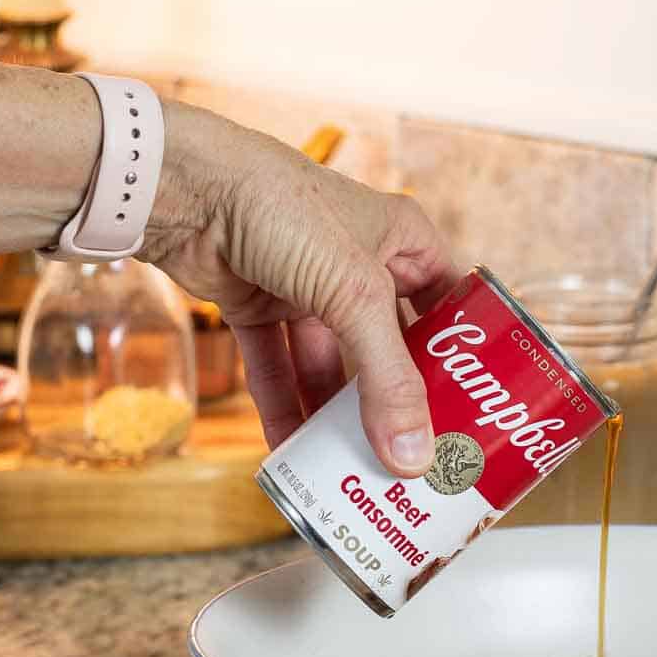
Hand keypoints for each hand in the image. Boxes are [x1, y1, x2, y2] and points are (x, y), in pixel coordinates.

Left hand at [142, 104, 459, 474]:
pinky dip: (282, 405)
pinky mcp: (256, 304)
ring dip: (333, 414)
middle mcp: (358, 263)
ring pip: (327, 363)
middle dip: (393, 402)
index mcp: (402, 240)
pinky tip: (289, 450)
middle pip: (386, 347)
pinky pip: (276, 366)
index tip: (469, 414)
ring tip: (349, 468)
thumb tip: (412, 456)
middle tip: (410, 458)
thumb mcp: (354, 294)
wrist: (187, 188)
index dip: (458, 360)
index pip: (447, 307)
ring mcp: (305, 286)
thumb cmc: (282, 206)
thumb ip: (385, 379)